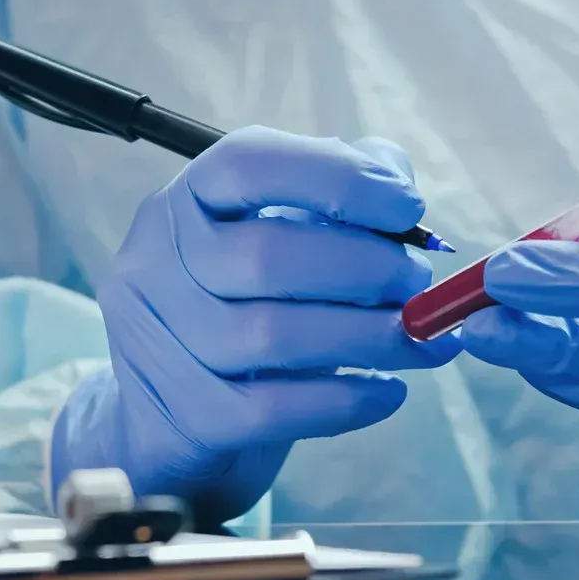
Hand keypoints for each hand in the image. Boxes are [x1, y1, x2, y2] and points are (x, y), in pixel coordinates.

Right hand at [56, 126, 459, 523]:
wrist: (167, 416)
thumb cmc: (241, 308)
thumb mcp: (274, 238)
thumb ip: (336, 196)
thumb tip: (398, 181)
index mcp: (185, 201)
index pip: (248, 163)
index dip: (337, 176)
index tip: (407, 204)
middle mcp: (158, 263)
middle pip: (267, 255)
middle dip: (366, 267)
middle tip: (416, 282)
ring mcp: (161, 343)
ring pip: (275, 336)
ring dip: (370, 336)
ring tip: (420, 338)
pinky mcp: (186, 415)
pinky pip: (277, 408)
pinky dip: (347, 401)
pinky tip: (388, 391)